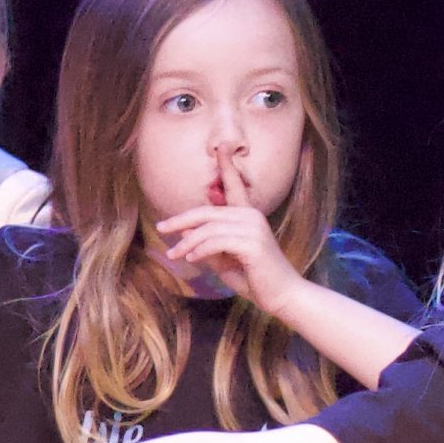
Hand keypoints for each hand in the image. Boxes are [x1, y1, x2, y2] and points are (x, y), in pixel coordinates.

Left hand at [155, 155, 298, 308]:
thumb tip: (187, 235)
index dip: (228, 165)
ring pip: (208, 228)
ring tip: (174, 255)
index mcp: (248, 215)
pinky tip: (191, 259)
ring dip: (187, 242)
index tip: (222, 145)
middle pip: (207, 212)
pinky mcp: (252, 244)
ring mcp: (253, 228)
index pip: (235, 186)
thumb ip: (209, 245)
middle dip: (181, 220)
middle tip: (161, 228)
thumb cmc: (255, 278)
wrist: (282, 296)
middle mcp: (251, 216)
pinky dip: (200, 250)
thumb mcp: (226, 259)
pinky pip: (216, 242)